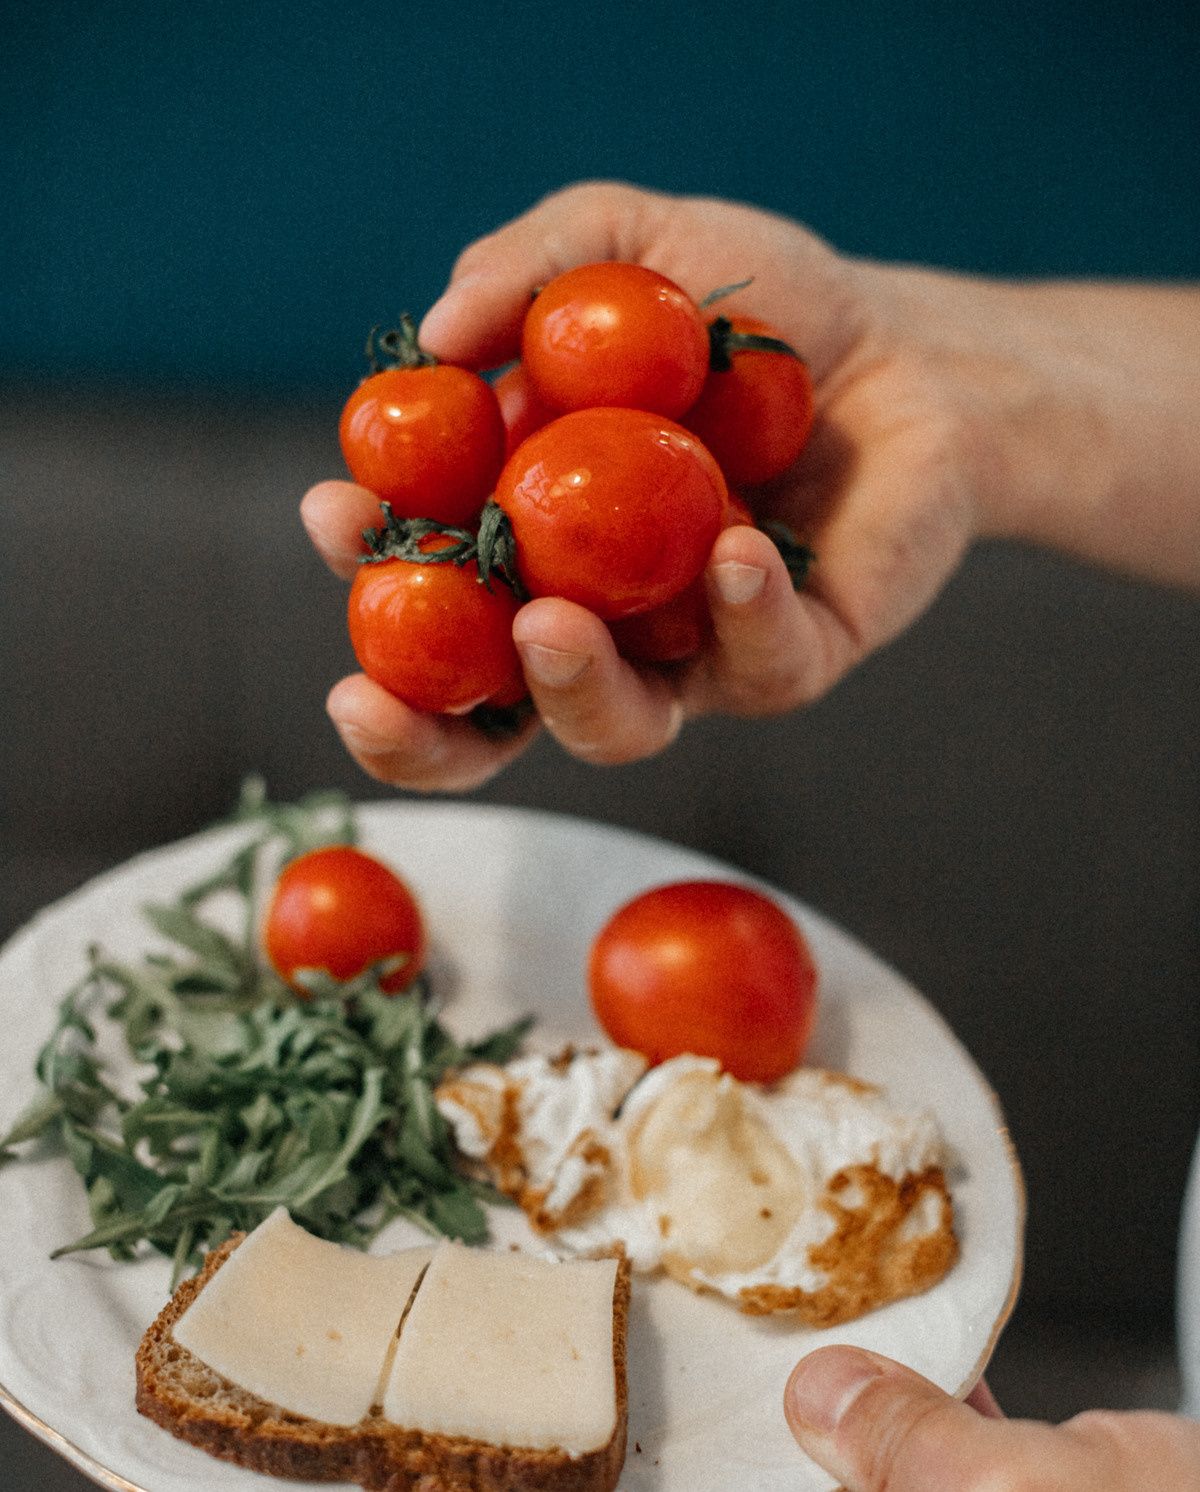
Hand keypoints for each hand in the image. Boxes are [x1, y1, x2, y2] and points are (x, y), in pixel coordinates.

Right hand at [304, 181, 985, 790]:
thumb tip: (437, 335)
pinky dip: (737, 614)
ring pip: (613, 725)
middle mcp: (597, 619)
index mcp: (529, 540)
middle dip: (416, 727)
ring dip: (566, 687)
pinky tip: (733, 551)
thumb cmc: (756, 310)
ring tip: (547, 622)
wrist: (910, 346)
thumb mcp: (630, 252)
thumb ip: (528, 272)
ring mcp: (690, 653)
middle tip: (365, 694)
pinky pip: (755, 668)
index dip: (369, 573)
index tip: (335, 512)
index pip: (428, 590)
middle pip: (487, 716)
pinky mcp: (790, 661)